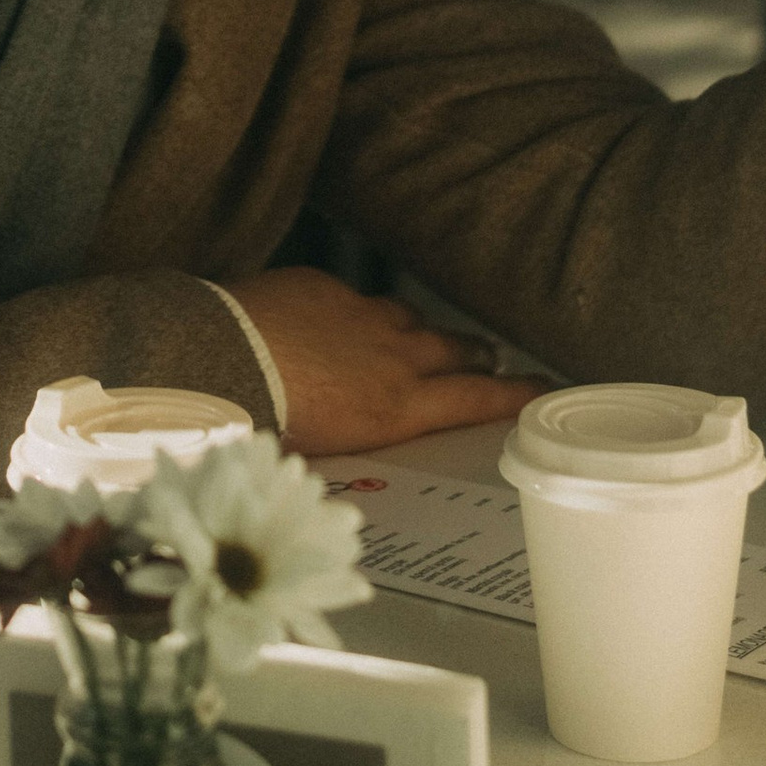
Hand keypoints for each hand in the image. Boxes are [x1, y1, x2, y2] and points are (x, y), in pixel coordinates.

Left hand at [226, 267, 528, 457]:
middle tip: (488, 361)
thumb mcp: (320, 459)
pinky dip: (360, 312)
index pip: (476, 399)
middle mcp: (393, 357)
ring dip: (425, 333)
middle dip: (477, 357)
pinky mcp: (326, 286)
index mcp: (396, 407)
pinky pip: (357, 297)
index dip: (517, 394)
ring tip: (427, 341)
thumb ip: (349, 452)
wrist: (221, 358)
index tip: (544, 389)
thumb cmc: (266, 421)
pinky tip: (343, 320)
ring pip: (413, 319)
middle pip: (457, 351)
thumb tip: (346, 479)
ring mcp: (361, 314)